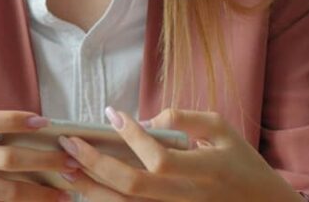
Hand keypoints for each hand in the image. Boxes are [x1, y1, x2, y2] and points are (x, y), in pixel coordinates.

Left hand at [56, 107, 298, 201]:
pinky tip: (88, 185)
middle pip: (132, 187)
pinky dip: (106, 201)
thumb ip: (183, 119)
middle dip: (94, 163)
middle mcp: (188, 198)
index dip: (131, 136)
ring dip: (91, 187)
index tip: (110, 114)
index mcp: (205, 170)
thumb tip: (144, 120)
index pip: (159, 158)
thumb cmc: (242, 163)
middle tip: (69, 142)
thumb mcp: (222, 129)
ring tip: (66, 165)